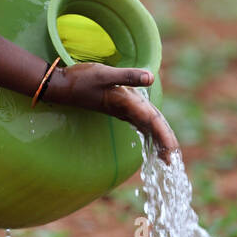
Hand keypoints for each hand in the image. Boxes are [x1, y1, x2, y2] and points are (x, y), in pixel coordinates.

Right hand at [45, 63, 179, 166]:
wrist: (62, 87)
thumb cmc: (82, 79)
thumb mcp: (105, 74)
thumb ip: (128, 76)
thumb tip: (150, 78)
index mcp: (128, 103)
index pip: (152, 121)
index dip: (165, 136)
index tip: (174, 153)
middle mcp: (126, 109)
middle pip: (151, 128)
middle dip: (164, 143)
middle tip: (174, 162)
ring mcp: (121, 110)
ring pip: (145, 126)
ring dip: (157, 139)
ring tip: (167, 154)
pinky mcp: (117, 107)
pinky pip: (137, 121)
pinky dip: (147, 129)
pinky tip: (151, 133)